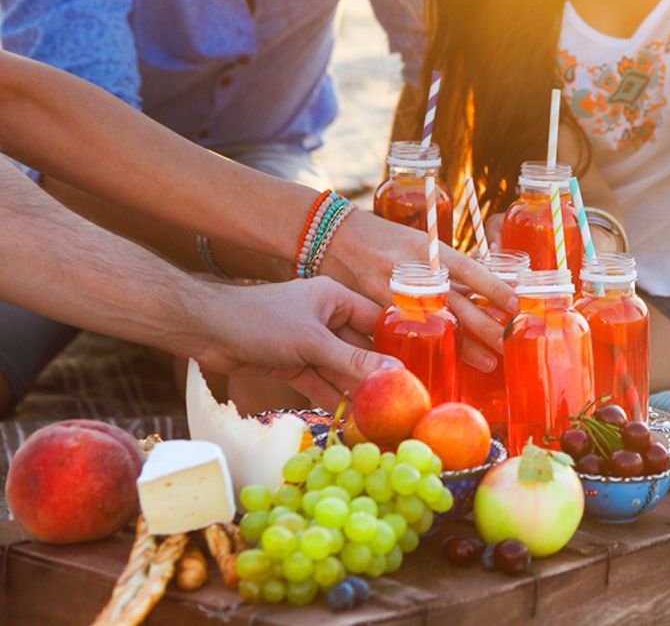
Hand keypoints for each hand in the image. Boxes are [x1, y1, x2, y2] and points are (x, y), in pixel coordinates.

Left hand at [189, 277, 401, 409]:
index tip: (419, 367)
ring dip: (354, 391)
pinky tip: (350, 416)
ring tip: (379, 414)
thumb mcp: (313, 343)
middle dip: (375, 375)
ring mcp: (309, 342)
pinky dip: (331, 397)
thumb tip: (395, 374)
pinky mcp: (292, 362)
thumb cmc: (259, 321)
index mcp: (335, 298)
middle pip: (360, 350)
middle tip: (401, 399)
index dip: (397, 344)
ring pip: (340, 369)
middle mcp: (325, 318)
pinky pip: (320, 381)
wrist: (204, 329)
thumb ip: (353, 362)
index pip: (376, 321)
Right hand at [321, 210, 516, 372]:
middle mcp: (414, 270)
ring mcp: (394, 291)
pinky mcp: (375, 307)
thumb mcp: (417, 243)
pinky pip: (407, 332)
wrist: (331, 234)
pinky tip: (444, 363)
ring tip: (490, 362)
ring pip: (436, 322)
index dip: (494, 288)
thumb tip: (481, 292)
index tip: (516, 305)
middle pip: (458, 302)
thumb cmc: (381, 240)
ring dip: (465, 345)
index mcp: (430, 248)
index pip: (469, 269)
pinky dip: (427, 348)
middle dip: (488, 327)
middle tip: (511, 344)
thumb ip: (444, 267)